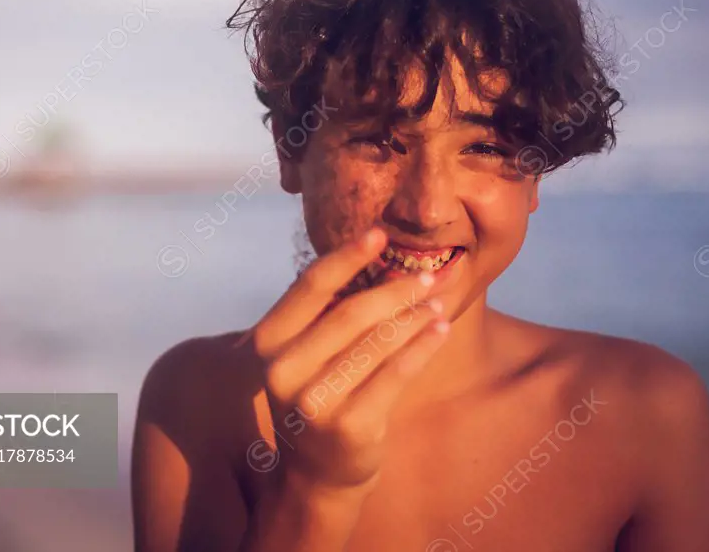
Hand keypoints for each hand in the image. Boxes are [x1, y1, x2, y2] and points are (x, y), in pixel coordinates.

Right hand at [248, 227, 448, 493]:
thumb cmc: (317, 396)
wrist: (315, 474)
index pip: (310, 287)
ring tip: (438, 300)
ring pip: (377, 343)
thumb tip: (377, 254)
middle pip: (350, 313)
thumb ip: (326, 313)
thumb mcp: (304, 354)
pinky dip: (422, 347)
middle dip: (395, 289)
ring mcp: (314, 401)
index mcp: (268, 341)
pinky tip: (440, 330)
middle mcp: (283, 370)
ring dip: (414, 316)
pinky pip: (396, 374)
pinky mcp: (349, 425)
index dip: (346, 257)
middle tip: (429, 274)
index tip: (378, 234)